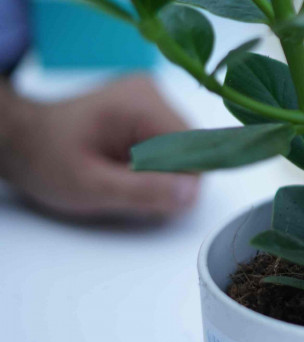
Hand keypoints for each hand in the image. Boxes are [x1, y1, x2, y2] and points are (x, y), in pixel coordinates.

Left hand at [0, 76, 198, 217]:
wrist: (20, 140)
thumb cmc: (45, 159)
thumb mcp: (91, 186)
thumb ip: (143, 191)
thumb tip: (192, 194)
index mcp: (142, 104)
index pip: (195, 149)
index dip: (179, 181)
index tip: (149, 197)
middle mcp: (152, 93)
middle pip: (191, 149)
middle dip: (166, 178)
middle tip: (125, 186)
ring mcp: (151, 99)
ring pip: (183, 150)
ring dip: (159, 173)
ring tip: (120, 176)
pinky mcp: (147, 109)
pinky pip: (170, 145)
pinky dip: (153, 165)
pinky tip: (125, 167)